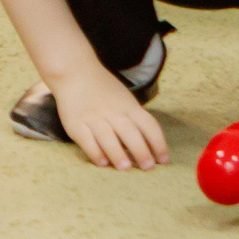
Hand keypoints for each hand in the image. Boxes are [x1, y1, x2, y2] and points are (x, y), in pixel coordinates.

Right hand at [44, 62, 168, 169]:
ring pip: (107, 137)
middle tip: (148, 167)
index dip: (158, 143)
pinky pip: (86, 140)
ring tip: (125, 168)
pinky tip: (102, 162)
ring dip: (117, 153)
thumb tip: (148, 146)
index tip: (164, 160)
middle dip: (141, 151)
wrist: (74, 71)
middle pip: (130, 132)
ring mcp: (93, 117)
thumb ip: (134, 118)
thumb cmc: (103, 89)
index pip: (148, 125)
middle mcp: (112, 112)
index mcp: (128, 106)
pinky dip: (95, 152)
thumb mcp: (124, 98)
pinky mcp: (75, 124)